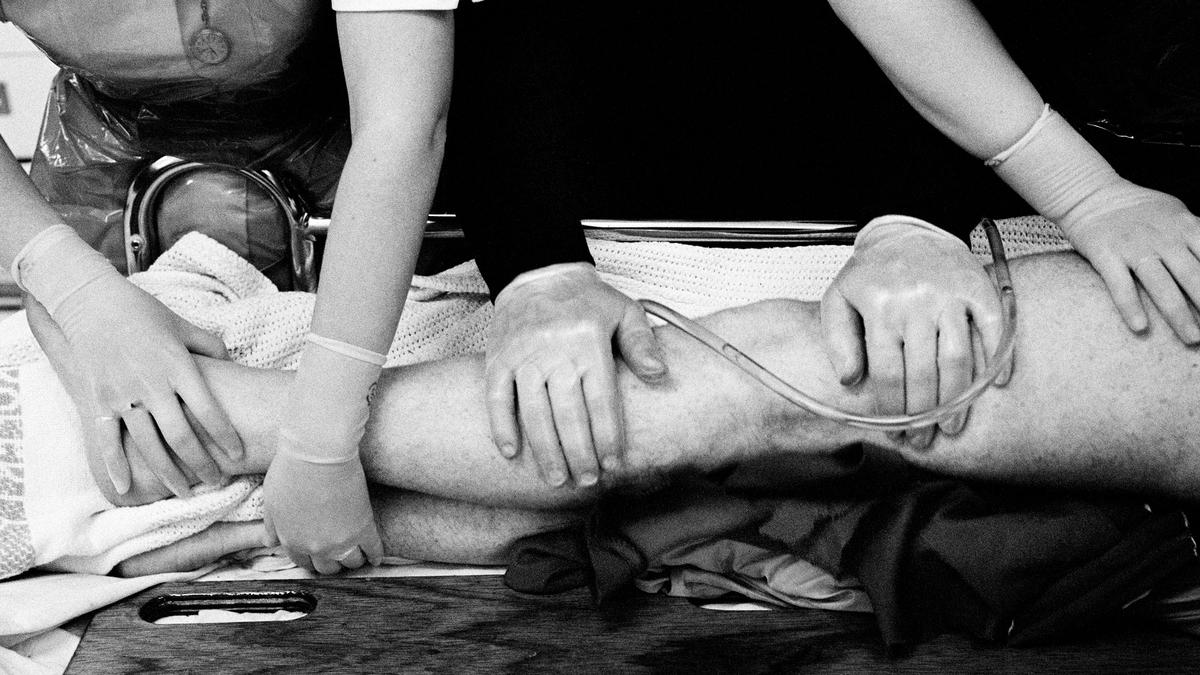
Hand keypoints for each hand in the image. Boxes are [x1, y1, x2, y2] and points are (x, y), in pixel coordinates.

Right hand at [27, 277, 241, 498]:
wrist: (90, 302)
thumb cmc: (142, 312)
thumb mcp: (182, 325)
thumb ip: (210, 346)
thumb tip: (233, 361)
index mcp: (178, 367)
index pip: (209, 410)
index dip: (226, 436)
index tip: (238, 455)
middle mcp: (152, 385)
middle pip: (182, 436)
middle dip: (202, 464)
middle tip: (217, 483)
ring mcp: (123, 396)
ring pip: (148, 445)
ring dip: (167, 473)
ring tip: (185, 493)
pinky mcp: (97, 401)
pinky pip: (107, 440)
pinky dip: (115, 466)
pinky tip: (126, 488)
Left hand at [262, 448, 383, 573]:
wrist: (318, 454)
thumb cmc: (291, 471)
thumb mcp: (272, 501)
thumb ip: (272, 526)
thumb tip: (270, 542)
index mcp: (292, 541)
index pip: (303, 562)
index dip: (310, 558)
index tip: (317, 553)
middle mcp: (316, 547)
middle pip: (327, 567)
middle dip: (331, 562)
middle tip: (337, 553)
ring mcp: (342, 540)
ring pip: (351, 562)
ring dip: (354, 560)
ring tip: (358, 554)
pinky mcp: (364, 528)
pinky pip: (373, 550)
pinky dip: (375, 555)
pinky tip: (376, 557)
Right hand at [486, 263, 666, 486]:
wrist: (539, 275)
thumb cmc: (587, 301)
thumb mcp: (625, 312)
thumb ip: (642, 344)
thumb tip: (659, 374)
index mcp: (589, 344)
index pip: (601, 400)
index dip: (607, 436)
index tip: (613, 465)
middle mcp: (555, 353)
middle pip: (568, 413)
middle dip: (579, 452)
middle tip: (587, 481)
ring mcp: (523, 357)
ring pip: (533, 412)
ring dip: (545, 449)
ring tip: (556, 479)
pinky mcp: (498, 359)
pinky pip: (496, 397)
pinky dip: (501, 426)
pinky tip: (511, 453)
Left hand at [821, 217, 1009, 447]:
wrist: (907, 229)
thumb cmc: (871, 272)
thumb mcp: (839, 298)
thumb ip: (837, 339)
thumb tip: (850, 381)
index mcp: (879, 306)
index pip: (888, 373)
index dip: (893, 409)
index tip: (895, 431)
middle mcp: (916, 301)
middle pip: (924, 373)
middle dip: (923, 415)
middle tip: (923, 440)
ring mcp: (951, 295)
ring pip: (958, 359)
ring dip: (958, 400)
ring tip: (951, 426)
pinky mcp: (979, 288)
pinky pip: (995, 330)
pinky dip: (997, 359)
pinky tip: (996, 387)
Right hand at [1059, 183, 1199, 343]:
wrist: (1091, 194)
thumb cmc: (1138, 208)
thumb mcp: (1176, 212)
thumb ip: (1197, 234)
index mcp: (1185, 227)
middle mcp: (1163, 238)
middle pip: (1193, 275)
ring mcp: (1133, 247)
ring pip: (1161, 285)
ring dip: (1179, 314)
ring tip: (1192, 338)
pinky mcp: (1106, 255)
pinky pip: (1120, 284)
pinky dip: (1130, 306)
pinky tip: (1140, 327)